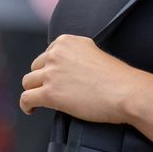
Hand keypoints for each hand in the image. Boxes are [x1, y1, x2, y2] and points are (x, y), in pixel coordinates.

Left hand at [20, 33, 140, 122]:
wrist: (126, 91)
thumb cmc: (117, 78)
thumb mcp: (94, 53)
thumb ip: (76, 55)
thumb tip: (65, 69)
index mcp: (66, 41)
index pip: (47, 53)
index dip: (51, 68)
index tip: (57, 78)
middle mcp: (56, 54)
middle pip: (36, 67)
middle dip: (43, 79)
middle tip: (54, 91)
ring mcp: (52, 73)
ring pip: (28, 82)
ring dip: (34, 91)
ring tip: (39, 101)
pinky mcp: (50, 93)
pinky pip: (26, 98)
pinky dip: (26, 105)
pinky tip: (31, 109)